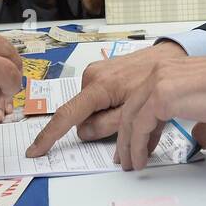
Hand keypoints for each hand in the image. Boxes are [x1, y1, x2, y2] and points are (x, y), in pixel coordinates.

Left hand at [25, 45, 205, 167]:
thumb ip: (202, 124)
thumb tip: (200, 139)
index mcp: (169, 73)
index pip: (143, 101)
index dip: (137, 127)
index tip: (135, 146)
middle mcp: (159, 74)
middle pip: (131, 109)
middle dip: (125, 137)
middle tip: (123, 159)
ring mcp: (157, 83)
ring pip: (131, 119)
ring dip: (127, 145)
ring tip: (130, 165)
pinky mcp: (161, 96)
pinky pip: (139, 126)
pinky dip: (136, 145)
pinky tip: (139, 160)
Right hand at [26, 42, 184, 152]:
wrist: (171, 55)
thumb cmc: (158, 83)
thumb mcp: (136, 112)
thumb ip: (108, 125)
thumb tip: (84, 132)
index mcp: (99, 86)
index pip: (67, 116)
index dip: (49, 136)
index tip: (34, 150)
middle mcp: (91, 76)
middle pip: (82, 116)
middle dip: (98, 126)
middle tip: (127, 121)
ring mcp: (95, 72)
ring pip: (91, 110)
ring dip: (106, 116)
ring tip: (131, 108)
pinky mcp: (101, 72)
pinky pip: (98, 99)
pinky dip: (109, 106)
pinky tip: (127, 102)